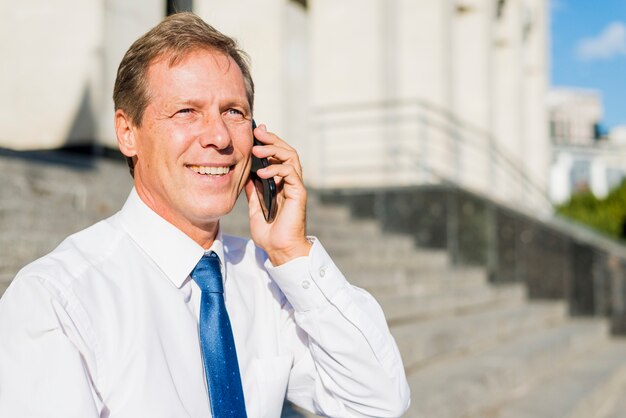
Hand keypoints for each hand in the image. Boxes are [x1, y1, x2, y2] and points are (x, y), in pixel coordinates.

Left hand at [244, 124, 311, 264]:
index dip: (269, 142)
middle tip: (258, 132)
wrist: (279, 249)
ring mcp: (295, 187)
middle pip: (286, 151)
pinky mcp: (298, 193)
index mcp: (281, 183)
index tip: (256, 133)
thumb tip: (246, 175)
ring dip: (274, 150)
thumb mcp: (255, 207)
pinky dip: (276, 169)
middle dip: (272, 139)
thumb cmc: (270, 232)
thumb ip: (253, 191)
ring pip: (291, 157)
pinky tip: (261, 172)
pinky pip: (290, 173)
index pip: (278, 156)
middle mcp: (290, 182)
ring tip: (257, 150)